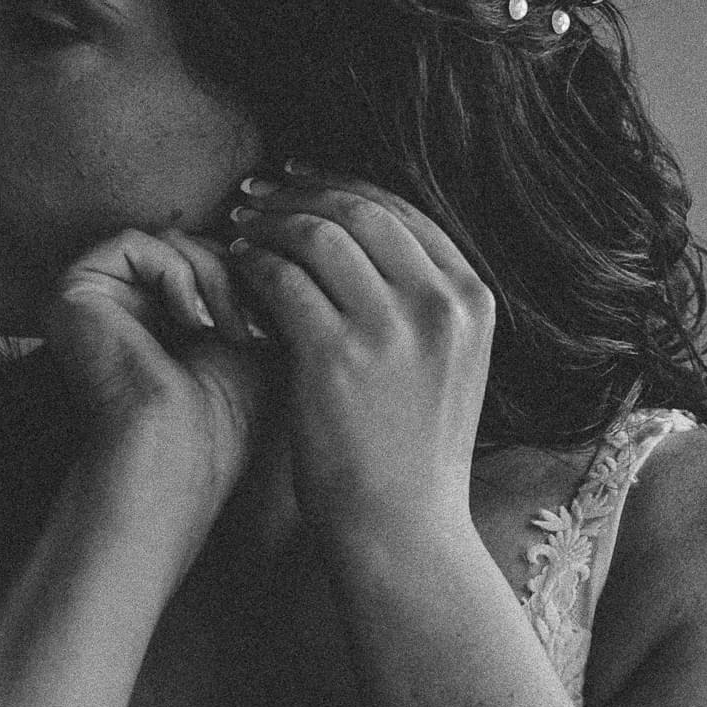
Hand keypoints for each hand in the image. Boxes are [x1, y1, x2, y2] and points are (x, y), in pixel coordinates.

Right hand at [43, 223, 271, 490]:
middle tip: (257, 322)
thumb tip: (277, 239)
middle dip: (235, 273)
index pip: (206, 262)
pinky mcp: (70, 289)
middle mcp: (114, 306)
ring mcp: (88, 297)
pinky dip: (178, 271)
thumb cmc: (221, 421)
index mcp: (151, 320)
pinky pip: (135, 242)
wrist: (180, 458)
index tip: (280, 314)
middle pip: (188, 246)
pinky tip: (195, 322)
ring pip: (167, 241)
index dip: (249, 276)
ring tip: (233, 329)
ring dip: (215, 275)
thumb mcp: (250, 338)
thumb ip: (254, 289)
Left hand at [224, 165, 492, 537]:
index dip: (342, 183)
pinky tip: (233, 273)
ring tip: (237, 230)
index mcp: (472, 298)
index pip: (402, 209)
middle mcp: (440, 303)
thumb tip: (364, 239)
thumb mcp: (450, 365)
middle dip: (299, 192)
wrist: (404, 529)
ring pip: (316, 234)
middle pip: (359, 209)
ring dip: (267, 224)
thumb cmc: (414, 454)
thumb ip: (424, 303)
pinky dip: (249, 267)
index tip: (300, 177)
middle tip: (254, 193)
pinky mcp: (336, 355)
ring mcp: (391, 327)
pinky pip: (279, 279)